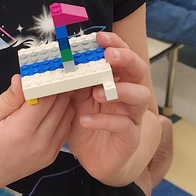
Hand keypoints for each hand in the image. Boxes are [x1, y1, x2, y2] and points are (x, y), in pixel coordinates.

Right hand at [0, 75, 73, 195]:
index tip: (44, 68)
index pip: (48, 97)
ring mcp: (47, 152)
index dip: (48, 80)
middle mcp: (40, 143)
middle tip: (46, 75)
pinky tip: (46, 109)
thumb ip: (8, 99)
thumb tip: (23, 79)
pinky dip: (60, 116)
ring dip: (61, 101)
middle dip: (56, 88)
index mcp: (21, 131)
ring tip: (46, 91)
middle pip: (61, 105)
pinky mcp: (49, 158)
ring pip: (67, 116)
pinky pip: (64, 130)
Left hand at [65, 32, 151, 184]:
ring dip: (120, 91)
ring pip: (140, 96)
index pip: (121, 55)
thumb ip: (71, 82)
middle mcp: (128, 95)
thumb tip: (55, 62)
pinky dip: (104, 121)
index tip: (99, 36)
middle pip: (138, 70)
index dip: (114, 43)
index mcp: (115, 80)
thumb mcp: (74, 100)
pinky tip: (85, 120)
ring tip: (98, 92)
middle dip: (126, 59)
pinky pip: (124, 126)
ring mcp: (132, 116)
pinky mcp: (130, 137)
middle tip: (110, 56)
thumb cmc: (87, 124)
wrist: (94, 159)